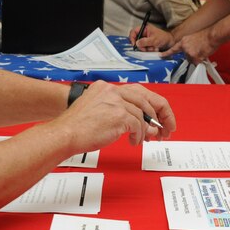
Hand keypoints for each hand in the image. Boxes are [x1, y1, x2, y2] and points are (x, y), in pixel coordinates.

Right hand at [55, 81, 174, 150]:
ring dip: (145, 130)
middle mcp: (112, 91)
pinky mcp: (118, 115)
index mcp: (106, 88)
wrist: (65, 135)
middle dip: (159, 116)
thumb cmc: (77, 128)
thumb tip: (148, 126)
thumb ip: (124, 117)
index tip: (160, 117)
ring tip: (141, 139)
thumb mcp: (100, 115)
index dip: (153, 105)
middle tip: (165, 130)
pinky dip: (138, 135)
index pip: (138, 91)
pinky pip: (138, 125)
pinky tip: (132, 141)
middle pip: (146, 99)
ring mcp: (115, 101)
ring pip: (142, 114)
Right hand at [130, 23, 173, 51]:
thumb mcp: (154, 40)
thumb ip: (145, 42)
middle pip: (136, 40)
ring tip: (153, 48)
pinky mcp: (148, 44)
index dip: (132, 38)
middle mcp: (144, 33)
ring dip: (146, 49)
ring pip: (140, 45)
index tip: (134, 44)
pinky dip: (148, 50)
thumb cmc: (164, 38)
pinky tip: (154, 49)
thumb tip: (137, 43)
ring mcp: (146, 39)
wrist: (171, 42)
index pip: (133, 32)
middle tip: (145, 49)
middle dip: (141, 46)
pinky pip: (144, 48)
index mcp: (145, 28)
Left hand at [165, 29, 217, 63]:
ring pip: (192, 60)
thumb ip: (189, 45)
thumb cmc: (206, 36)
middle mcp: (184, 47)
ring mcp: (189, 52)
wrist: (212, 36)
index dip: (167, 53)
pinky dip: (201, 60)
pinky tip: (204, 53)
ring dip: (197, 58)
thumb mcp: (193, 38)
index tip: (160, 55)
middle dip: (192, 56)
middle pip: (186, 56)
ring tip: (203, 50)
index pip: (173, 48)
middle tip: (199, 50)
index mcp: (184, 41)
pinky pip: (197, 62)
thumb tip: (191, 51)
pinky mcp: (194, 57)